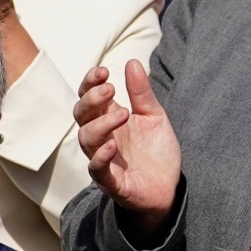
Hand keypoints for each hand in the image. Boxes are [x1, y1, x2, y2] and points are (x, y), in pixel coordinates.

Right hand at [74, 61, 180, 243]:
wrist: (169, 188)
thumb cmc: (156, 151)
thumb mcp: (154, 116)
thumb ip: (142, 93)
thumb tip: (132, 62)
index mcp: (109, 119)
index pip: (88, 97)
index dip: (90, 83)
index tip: (103, 71)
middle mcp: (101, 137)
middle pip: (81, 114)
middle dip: (91, 99)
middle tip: (110, 88)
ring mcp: (103, 158)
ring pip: (86, 138)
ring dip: (100, 124)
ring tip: (124, 114)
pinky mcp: (110, 182)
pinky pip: (96, 169)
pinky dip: (100, 156)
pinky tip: (113, 145)